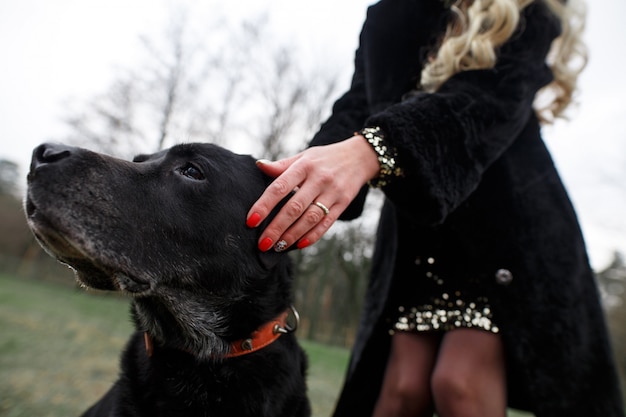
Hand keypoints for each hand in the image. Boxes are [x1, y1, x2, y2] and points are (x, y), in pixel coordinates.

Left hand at [246, 135, 379, 250]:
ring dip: (292, 235)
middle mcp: (318, 179)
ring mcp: (332, 192)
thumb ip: (282, 165)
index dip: (264, 205)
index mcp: (304, 166)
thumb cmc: (324, 158)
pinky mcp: (343, 203)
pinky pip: (327, 223)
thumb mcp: (303, 156)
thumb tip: (259, 165)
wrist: (359, 157)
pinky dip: (313, 236)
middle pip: (294, 207)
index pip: (280, 187)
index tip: (251, 221)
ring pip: (310, 218)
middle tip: (262, 243)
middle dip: (276, 227)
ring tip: (277, 247)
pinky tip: (299, 245)